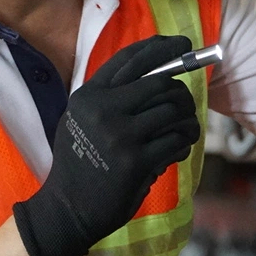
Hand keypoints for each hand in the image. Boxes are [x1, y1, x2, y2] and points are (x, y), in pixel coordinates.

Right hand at [13, 35, 201, 255]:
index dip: (162, 47)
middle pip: (162, 82)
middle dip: (182, 93)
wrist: (68, 210)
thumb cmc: (80, 162)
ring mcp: (120, 135)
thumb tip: (161, 72)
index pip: (132, 59)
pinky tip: (176, 151)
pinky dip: (183, 144)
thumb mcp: (82, 121)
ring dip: (187, 121)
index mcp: (89, 95)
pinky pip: (177, 140)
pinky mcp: (136, 161)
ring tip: (184, 132)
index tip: (183, 45)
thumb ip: (111, 97)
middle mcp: (103, 109)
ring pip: (174, 110)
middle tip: (187, 106)